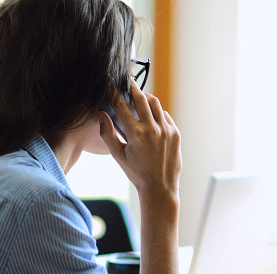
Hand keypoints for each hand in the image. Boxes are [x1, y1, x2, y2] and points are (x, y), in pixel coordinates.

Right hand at [99, 80, 180, 204]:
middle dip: (133, 87)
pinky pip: (165, 116)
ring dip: (146, 98)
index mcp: (135, 135)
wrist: (159, 187)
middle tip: (128, 81)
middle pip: (141, 98)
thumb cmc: (137, 173)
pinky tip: (151, 118)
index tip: (110, 84)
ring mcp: (166, 130)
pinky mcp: (175, 133)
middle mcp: (152, 129)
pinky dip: (157, 113)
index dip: (114, 92)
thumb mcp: (118, 156)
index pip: (122, 106)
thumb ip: (108, 134)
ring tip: (140, 99)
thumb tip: (101, 115)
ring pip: (155, 104)